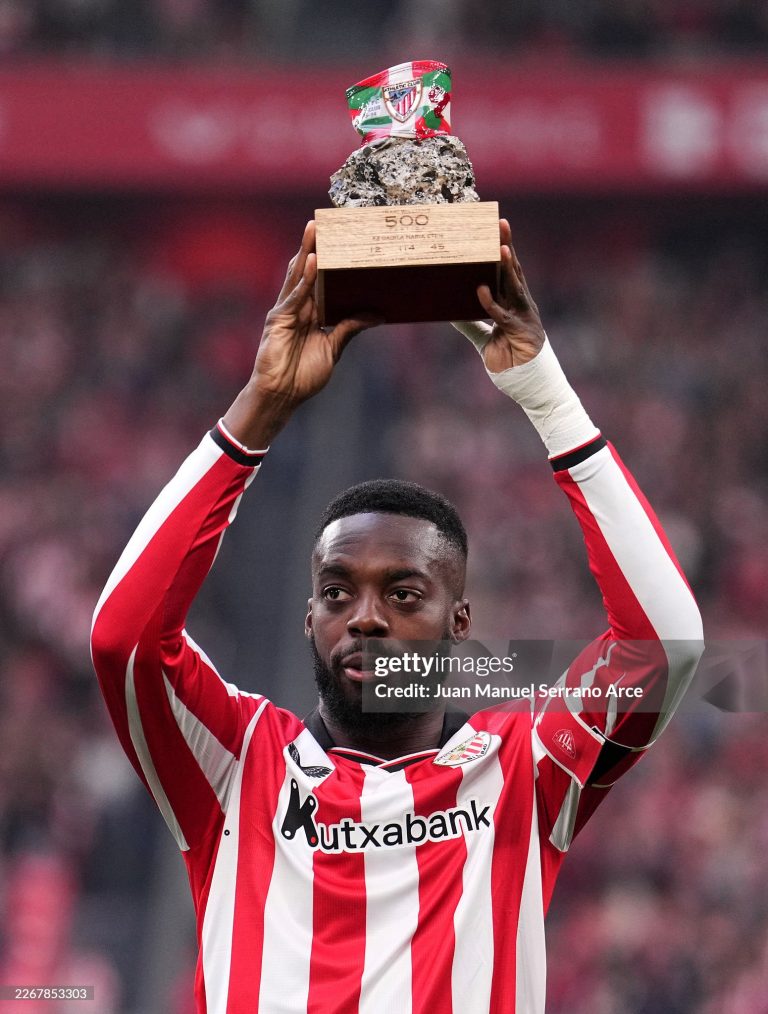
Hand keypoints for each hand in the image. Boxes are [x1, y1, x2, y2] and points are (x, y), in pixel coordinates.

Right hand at [252, 220, 377, 405]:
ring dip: (306, 251)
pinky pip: (295, 296)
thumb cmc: (303, 375)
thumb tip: (378, 314)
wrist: (282, 395)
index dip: (328, 260)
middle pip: (307, 271)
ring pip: (298, 276)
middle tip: (323, 221)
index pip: (321, 280)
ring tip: (314, 229)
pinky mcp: (278, 319)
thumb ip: (350, 328)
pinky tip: (314, 261)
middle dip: (314, 246)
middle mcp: (298, 307)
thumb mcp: (333, 348)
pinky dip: (305, 279)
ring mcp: (286, 311)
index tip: (339, 239)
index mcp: (311, 312)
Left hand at [453, 219, 545, 370]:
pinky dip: (490, 302)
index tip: (495, 230)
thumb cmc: (511, 365)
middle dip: (506, 246)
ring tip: (499, 245)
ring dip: (507, 266)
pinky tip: (480, 289)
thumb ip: (472, 326)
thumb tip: (451, 314)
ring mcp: (524, 317)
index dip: (502, 250)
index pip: (508, 272)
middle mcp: (522, 306)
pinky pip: (502, 314)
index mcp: (515, 305)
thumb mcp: (485, 342)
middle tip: (500, 223)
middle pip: (513, 271)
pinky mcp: (521, 332)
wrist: (530, 388)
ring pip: (514, 286)